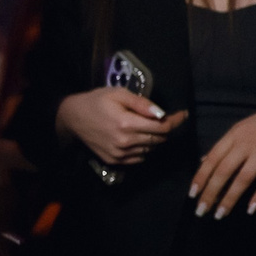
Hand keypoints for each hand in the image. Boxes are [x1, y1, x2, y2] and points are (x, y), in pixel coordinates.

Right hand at [56, 88, 188, 165]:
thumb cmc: (96, 101)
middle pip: (158, 139)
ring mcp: (119, 154)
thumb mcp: (118, 94)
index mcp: (126, 123)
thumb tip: (162, 113)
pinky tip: (137, 139)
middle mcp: (125, 142)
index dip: (175, 121)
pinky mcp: (115, 160)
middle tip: (165, 119)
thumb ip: (141, 103)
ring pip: (150, 150)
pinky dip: (144, 149)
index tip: (182, 115)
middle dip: (165, 129)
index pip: (162, 127)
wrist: (72, 118)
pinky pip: (139, 158)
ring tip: (148, 128)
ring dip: (154, 139)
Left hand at [190, 92, 255, 217]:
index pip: (212, 158)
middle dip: (210, 192)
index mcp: (234, 135)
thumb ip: (225, 146)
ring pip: (243, 177)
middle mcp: (246, 142)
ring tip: (221, 214)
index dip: (200, 177)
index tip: (192, 194)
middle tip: (201, 211)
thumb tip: (204, 161)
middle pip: (223, 170)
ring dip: (230, 198)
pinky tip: (251, 209)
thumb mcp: (243, 129)